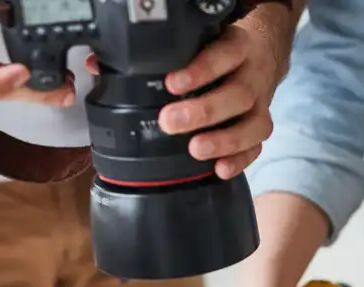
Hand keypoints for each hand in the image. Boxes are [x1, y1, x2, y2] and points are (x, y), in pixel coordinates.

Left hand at [86, 6, 292, 178]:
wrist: (264, 52)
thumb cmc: (221, 49)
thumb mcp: (198, 40)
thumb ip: (156, 53)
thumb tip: (98, 65)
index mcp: (236, 47)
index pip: (224, 55)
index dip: (200, 70)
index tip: (171, 84)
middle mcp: (253, 76)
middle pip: (238, 94)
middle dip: (204, 111)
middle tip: (171, 122)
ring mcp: (262, 104)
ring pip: (255, 123)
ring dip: (225, 140)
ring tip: (196, 149)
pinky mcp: (262, 125)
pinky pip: (257, 146)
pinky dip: (240, 160)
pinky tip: (220, 169)